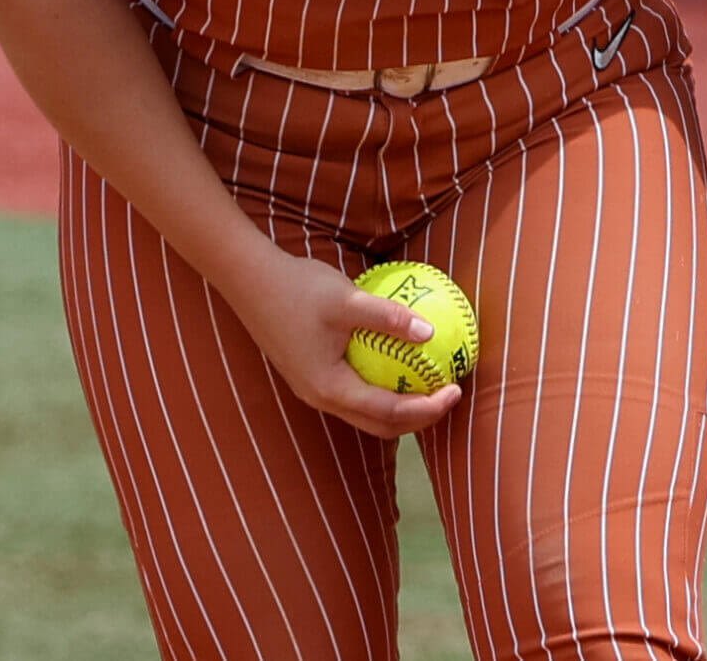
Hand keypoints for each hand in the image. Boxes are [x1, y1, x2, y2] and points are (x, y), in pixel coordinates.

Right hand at [221, 245, 464, 438]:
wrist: (250, 281)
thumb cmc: (297, 288)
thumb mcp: (348, 299)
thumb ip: (389, 318)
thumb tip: (431, 332)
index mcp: (330, 388)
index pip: (389, 412)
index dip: (428, 408)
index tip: (456, 389)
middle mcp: (321, 398)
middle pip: (380, 424)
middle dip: (419, 417)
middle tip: (449, 393)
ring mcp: (313, 389)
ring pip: (365, 413)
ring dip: (400, 406)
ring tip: (429, 382)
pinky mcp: (311, 374)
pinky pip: (354, 392)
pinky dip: (381, 388)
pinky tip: (397, 360)